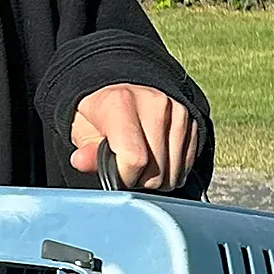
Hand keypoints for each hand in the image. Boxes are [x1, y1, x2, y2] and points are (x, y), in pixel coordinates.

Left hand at [69, 83, 200, 191]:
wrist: (123, 93)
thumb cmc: (99, 117)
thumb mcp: (83, 131)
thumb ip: (86, 150)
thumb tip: (80, 161)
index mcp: (120, 103)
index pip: (134, 159)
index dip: (123, 177)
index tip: (114, 173)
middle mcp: (155, 104)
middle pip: (156, 170)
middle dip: (139, 181)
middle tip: (126, 169)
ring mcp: (178, 112)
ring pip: (173, 173)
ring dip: (156, 180)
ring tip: (140, 165)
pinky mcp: (193, 121)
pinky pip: (186, 167)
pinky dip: (171, 173)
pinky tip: (157, 161)